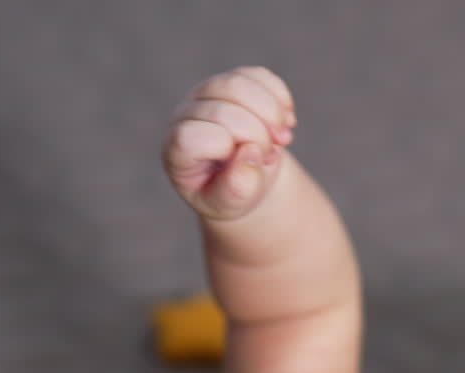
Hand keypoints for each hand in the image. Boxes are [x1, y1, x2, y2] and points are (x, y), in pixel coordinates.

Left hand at [163, 66, 295, 219]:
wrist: (244, 178)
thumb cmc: (231, 194)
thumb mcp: (230, 204)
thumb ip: (236, 189)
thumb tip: (250, 154)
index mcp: (177, 151)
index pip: (191, 137)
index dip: (226, 146)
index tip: (248, 164)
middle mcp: (186, 116)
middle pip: (221, 110)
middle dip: (256, 133)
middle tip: (270, 156)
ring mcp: (207, 93)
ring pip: (237, 84)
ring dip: (270, 112)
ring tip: (283, 139)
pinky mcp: (232, 81)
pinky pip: (256, 75)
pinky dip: (279, 96)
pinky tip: (287, 121)